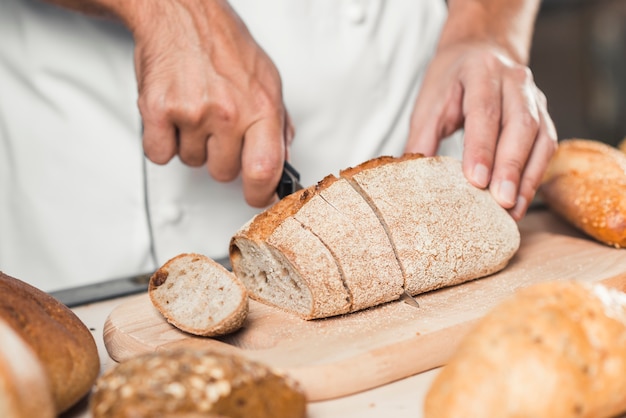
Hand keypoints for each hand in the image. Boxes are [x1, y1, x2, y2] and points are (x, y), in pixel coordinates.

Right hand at [129, 0, 292, 206]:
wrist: (181, 13)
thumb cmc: (224, 45)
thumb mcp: (268, 80)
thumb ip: (278, 124)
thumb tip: (281, 162)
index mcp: (261, 107)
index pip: (265, 170)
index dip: (260, 192)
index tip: (257, 196)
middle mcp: (229, 112)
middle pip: (224, 173)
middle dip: (222, 158)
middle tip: (218, 128)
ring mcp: (193, 113)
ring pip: (193, 163)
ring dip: (193, 145)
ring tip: (196, 111)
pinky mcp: (159, 111)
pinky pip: (161, 154)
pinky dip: (164, 141)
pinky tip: (175, 117)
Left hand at [405, 41, 556, 220]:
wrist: (480, 51)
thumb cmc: (450, 82)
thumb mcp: (429, 104)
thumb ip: (421, 140)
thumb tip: (409, 179)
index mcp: (480, 70)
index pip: (484, 111)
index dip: (481, 148)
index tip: (476, 180)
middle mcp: (514, 80)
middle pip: (519, 125)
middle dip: (510, 167)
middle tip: (501, 202)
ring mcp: (534, 97)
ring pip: (540, 138)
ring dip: (527, 177)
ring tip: (513, 210)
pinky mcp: (543, 116)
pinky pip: (546, 147)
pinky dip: (534, 176)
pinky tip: (521, 201)